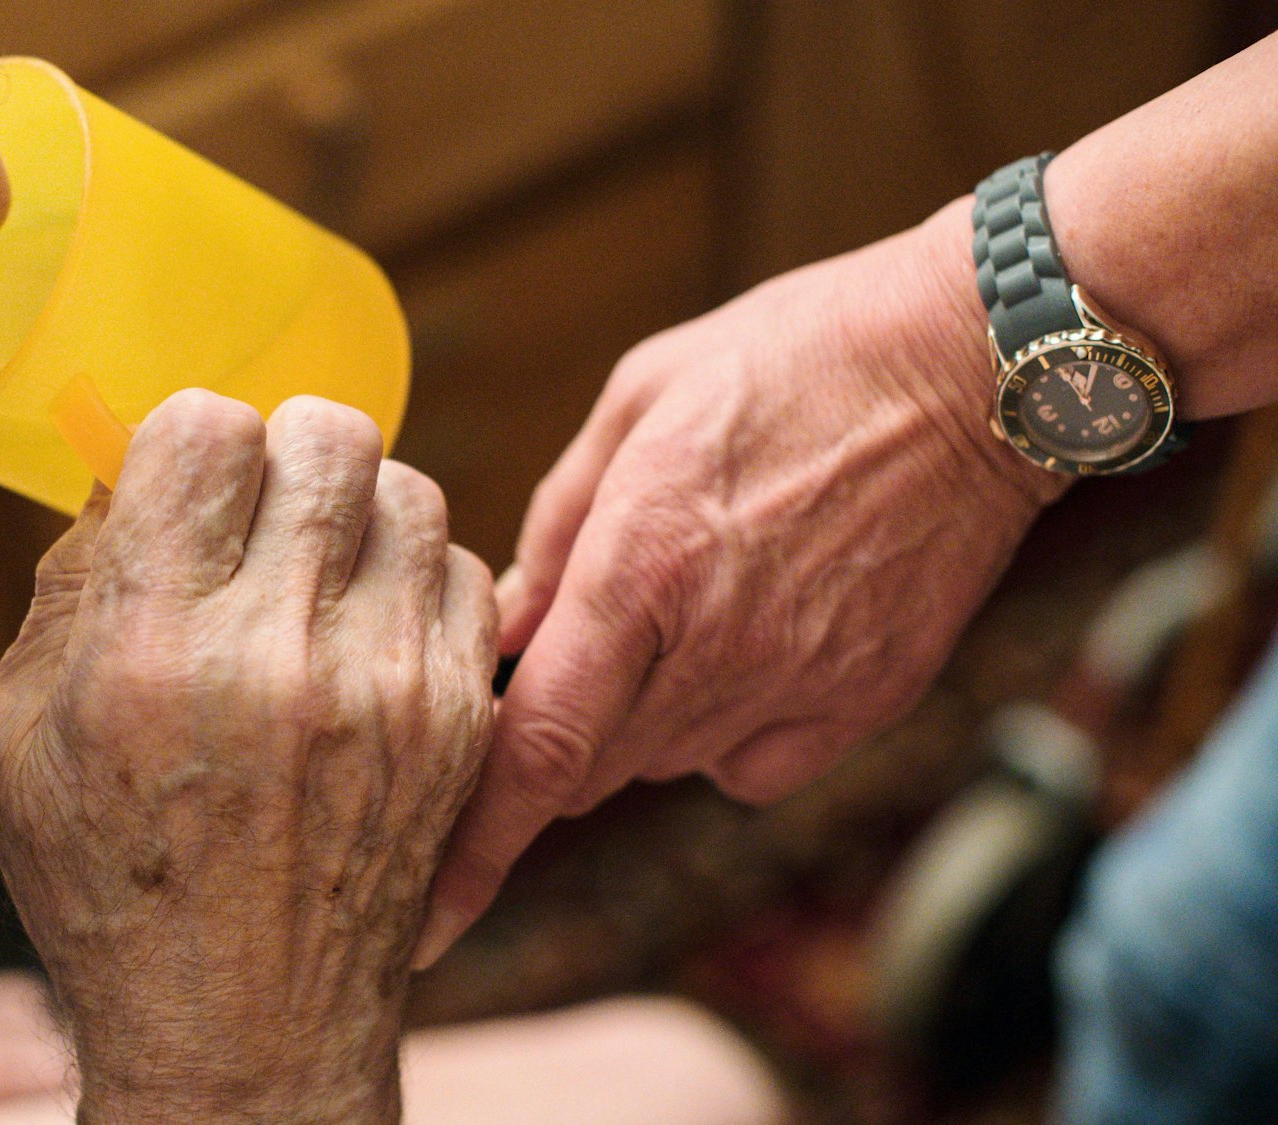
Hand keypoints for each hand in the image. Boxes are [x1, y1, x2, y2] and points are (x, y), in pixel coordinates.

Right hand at [0, 392, 497, 1123]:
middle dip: (280, 457)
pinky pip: (468, 573)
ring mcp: (391, 686)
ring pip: (410, 490)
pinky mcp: (462, 722)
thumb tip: (126, 487)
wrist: (246, 1033)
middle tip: (256, 517)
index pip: (208, 427)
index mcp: (153, 647)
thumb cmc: (109, 892)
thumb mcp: (9, 745)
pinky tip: (369, 631)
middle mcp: (283, 653)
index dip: (189, 439)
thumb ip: (59, 594)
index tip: (185, 486)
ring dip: (354, 512)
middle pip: (327, 434)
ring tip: (314, 573)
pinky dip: (417, 580)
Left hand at [416, 199, 1068, 967]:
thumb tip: (501, 629)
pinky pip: (750, 769)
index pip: (537, 747)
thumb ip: (556, 525)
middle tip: (565, 646)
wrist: (981, 364)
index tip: (428, 920)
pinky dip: (723, 735)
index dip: (473, 846)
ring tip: (676, 605)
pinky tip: (745, 645)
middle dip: (550, 732)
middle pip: (589, 766)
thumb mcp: (641, 401)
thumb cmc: (794, 357)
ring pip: (664, 764)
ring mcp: (798, 685)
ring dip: (635, 719)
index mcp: (639, 568)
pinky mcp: (865, 703)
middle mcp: (714, 648)